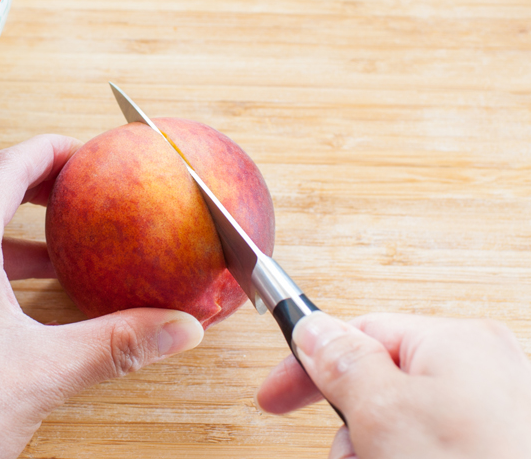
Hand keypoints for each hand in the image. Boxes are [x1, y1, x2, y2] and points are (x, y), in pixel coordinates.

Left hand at [0, 134, 204, 458]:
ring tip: (50, 244)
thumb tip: (178, 329)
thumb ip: (117, 344)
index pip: (10, 163)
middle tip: (74, 190)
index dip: (54, 152)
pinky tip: (4, 284)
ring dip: (2, 215)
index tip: (87, 154)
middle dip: (30, 177)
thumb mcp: (41, 372)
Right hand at [257, 312, 530, 458]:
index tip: (275, 397)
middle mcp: (484, 370)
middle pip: (382, 384)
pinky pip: (435, 447)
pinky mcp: (500, 449)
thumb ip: (342, 361)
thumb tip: (313, 329)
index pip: (359, 332)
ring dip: (376, 450)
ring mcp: (498, 416)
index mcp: (456, 342)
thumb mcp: (383, 412)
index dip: (308, 365)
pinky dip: (409, 456)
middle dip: (351, 426)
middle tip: (345, 455)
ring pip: (406, 425)